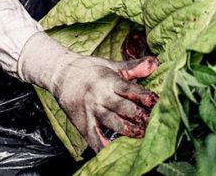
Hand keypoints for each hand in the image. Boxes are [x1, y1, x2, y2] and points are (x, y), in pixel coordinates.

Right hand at [17, 32, 158, 151]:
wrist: (60, 74)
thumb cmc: (88, 69)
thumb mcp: (111, 65)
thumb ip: (133, 67)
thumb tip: (155, 62)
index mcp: (108, 81)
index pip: (128, 89)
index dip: (143, 96)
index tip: (155, 101)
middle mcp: (100, 97)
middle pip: (121, 107)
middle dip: (138, 115)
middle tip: (151, 122)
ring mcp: (91, 111)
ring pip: (110, 122)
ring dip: (126, 129)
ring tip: (140, 135)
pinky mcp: (82, 124)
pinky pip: (94, 138)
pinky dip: (103, 146)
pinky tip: (114, 151)